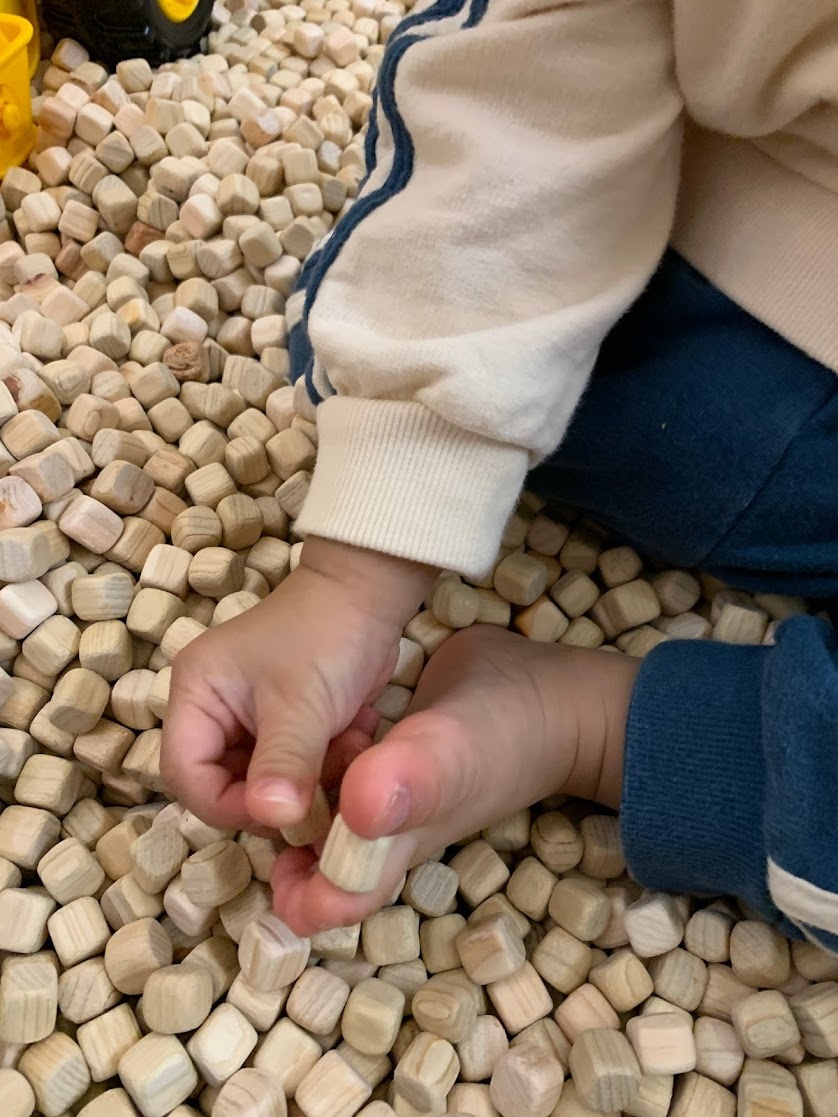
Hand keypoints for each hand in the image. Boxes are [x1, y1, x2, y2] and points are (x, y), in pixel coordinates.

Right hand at [160, 537, 434, 834]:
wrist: (371, 593)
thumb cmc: (327, 635)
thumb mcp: (302, 703)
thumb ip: (283, 764)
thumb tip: (273, 818)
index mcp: (196, 694)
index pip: (186, 775)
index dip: (227, 806)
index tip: (281, 810)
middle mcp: (213, 707)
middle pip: (224, 783)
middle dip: (276, 794)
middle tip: (323, 786)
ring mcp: (249, 716)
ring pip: (264, 781)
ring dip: (308, 781)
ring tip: (347, 750)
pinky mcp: (285, 722)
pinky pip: (293, 768)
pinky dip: (323, 767)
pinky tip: (354, 739)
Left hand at [270, 624, 639, 933]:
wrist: (552, 695)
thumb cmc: (504, 732)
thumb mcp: (452, 751)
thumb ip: (411, 780)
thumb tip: (358, 811)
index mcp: (386, 852)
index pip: (322, 902)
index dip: (286, 887)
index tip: (272, 831)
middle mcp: (380, 835)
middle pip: (311, 860)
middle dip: (280, 825)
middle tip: (279, 770)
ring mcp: (386, 798)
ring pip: (319, 816)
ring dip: (297, 788)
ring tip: (294, 739)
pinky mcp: (390, 760)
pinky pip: (338, 773)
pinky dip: (318, 755)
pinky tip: (315, 722)